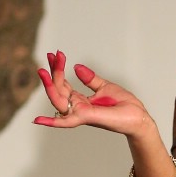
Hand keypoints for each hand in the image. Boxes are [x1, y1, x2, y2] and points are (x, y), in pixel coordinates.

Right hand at [32, 50, 157, 143]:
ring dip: (49, 85)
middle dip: (52, 73)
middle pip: (58, 90)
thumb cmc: (124, 105)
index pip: (63, 85)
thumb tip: (76, 67)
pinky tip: (37, 120)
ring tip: (42, 70)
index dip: (57, 69)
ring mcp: (81, 114)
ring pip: (58, 100)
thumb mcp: (105, 86)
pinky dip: (51, 122)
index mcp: (81, 101)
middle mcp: (78, 108)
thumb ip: (90, 79)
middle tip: (50, 55)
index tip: (55, 53)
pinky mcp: (87, 117)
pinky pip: (66, 121)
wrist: (138, 117)